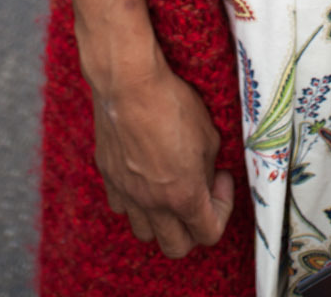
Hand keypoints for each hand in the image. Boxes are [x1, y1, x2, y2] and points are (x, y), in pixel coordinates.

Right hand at [86, 50, 234, 258]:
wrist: (128, 83)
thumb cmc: (172, 102)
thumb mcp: (208, 134)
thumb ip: (208, 166)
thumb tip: (204, 176)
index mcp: (183, 196)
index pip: (209, 233)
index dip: (223, 209)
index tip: (221, 179)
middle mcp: (153, 204)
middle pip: (176, 247)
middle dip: (193, 228)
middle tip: (200, 195)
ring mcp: (127, 194)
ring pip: (145, 232)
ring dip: (162, 220)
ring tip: (170, 187)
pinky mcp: (108, 177)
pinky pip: (122, 206)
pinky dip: (135, 201)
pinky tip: (144, 174)